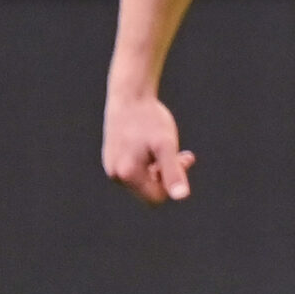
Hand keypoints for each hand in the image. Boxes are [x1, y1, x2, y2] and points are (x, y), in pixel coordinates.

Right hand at [103, 90, 194, 204]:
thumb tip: (181, 196)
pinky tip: (154, 144)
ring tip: (168, 147)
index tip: (182, 159)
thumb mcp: (166, 145)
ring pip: (143, 179)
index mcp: (127, 175)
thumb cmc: (149, 119)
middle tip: (183, 154)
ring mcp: (111, 166)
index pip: (157, 198)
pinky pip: (134, 169)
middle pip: (149, 189)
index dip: (173, 182)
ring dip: (159, 167)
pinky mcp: (111, 157)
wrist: (129, 95)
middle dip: (167, 175)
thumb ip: (173, 172)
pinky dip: (148, 160)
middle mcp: (115, 175)